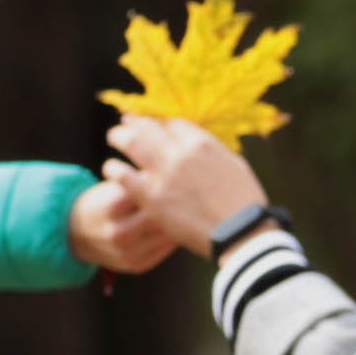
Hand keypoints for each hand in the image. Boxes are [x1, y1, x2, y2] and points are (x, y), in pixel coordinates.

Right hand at [66, 173, 186, 275]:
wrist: (75, 235)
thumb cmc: (100, 202)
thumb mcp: (112, 186)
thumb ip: (140, 182)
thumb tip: (176, 173)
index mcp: (112, 206)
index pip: (150, 191)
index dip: (169, 182)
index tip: (184, 173)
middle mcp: (119, 232)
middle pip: (162, 215)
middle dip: (179, 202)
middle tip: (198, 190)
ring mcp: (128, 253)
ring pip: (167, 234)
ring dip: (183, 221)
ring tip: (196, 207)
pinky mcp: (137, 265)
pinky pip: (165, 250)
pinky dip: (176, 236)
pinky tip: (186, 226)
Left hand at [102, 114, 270, 249]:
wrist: (240, 232)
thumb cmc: (244, 202)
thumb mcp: (234, 164)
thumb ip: (213, 151)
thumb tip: (201, 146)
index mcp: (202, 143)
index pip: (173, 123)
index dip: (161, 122)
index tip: (154, 124)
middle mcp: (180, 152)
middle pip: (148, 126)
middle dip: (135, 122)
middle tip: (125, 122)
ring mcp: (163, 174)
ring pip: (130, 143)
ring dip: (119, 137)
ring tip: (114, 138)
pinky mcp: (151, 197)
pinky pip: (122, 175)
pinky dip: (114, 169)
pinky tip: (111, 169)